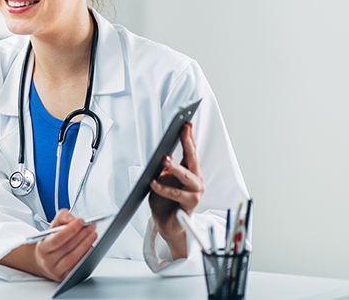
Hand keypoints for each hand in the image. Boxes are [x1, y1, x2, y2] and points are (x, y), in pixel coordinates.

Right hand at [0, 209, 96, 281]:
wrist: (44, 261)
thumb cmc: (50, 243)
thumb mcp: (51, 228)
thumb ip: (61, 218)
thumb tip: (71, 218)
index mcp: (42, 247)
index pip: (57, 238)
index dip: (70, 229)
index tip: (81, 221)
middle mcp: (48, 261)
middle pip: (68, 248)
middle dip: (82, 235)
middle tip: (91, 226)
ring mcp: (56, 271)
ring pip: (73, 258)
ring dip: (86, 245)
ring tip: (93, 234)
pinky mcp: (65, 277)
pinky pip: (77, 267)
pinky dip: (85, 256)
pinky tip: (90, 247)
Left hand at [148, 122, 203, 259]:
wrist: (168, 225)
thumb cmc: (166, 201)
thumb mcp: (162, 178)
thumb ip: (164, 166)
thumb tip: (163, 152)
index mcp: (190, 172)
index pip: (190, 151)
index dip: (188, 136)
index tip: (185, 123)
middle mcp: (195, 181)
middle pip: (192, 159)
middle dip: (187, 144)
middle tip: (182, 131)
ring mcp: (194, 193)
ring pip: (188, 178)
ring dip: (176, 168)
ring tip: (165, 160)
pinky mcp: (189, 205)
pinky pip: (176, 195)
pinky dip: (163, 188)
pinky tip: (153, 183)